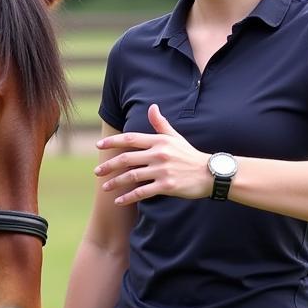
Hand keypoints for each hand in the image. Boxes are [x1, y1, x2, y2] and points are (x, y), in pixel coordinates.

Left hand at [94, 103, 209, 205]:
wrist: (210, 174)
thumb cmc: (189, 155)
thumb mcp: (175, 137)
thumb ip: (160, 123)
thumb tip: (152, 106)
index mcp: (159, 141)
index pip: (130, 139)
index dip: (113, 141)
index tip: (98, 145)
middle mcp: (159, 154)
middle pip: (127, 158)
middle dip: (109, 165)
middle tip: (97, 171)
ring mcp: (162, 170)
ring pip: (132, 176)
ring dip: (115, 182)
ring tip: (105, 187)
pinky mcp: (166, 186)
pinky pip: (142, 192)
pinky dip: (128, 197)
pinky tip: (119, 201)